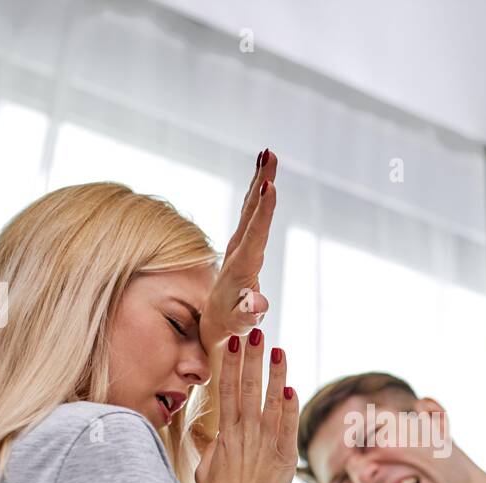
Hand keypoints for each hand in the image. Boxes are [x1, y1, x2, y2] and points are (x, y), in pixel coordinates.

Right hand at [195, 331, 298, 482]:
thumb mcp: (205, 468)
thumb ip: (212, 446)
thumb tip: (213, 433)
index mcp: (225, 433)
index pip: (227, 389)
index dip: (231, 363)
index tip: (233, 342)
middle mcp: (245, 433)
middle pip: (247, 388)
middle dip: (251, 359)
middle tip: (254, 334)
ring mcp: (266, 443)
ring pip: (271, 401)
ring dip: (274, 374)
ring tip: (278, 350)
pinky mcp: (284, 456)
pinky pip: (289, 426)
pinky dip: (291, 406)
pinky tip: (292, 387)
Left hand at [199, 149, 278, 356]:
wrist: (214, 324)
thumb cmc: (231, 325)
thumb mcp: (240, 323)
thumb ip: (248, 313)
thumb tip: (257, 303)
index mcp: (241, 266)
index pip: (254, 234)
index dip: (263, 211)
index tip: (270, 187)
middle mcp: (238, 250)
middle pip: (251, 211)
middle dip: (261, 182)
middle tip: (270, 154)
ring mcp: (238, 245)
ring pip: (250, 207)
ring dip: (259, 180)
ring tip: (268, 154)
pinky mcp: (241, 244)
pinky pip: (250, 214)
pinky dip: (256, 193)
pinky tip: (262, 178)